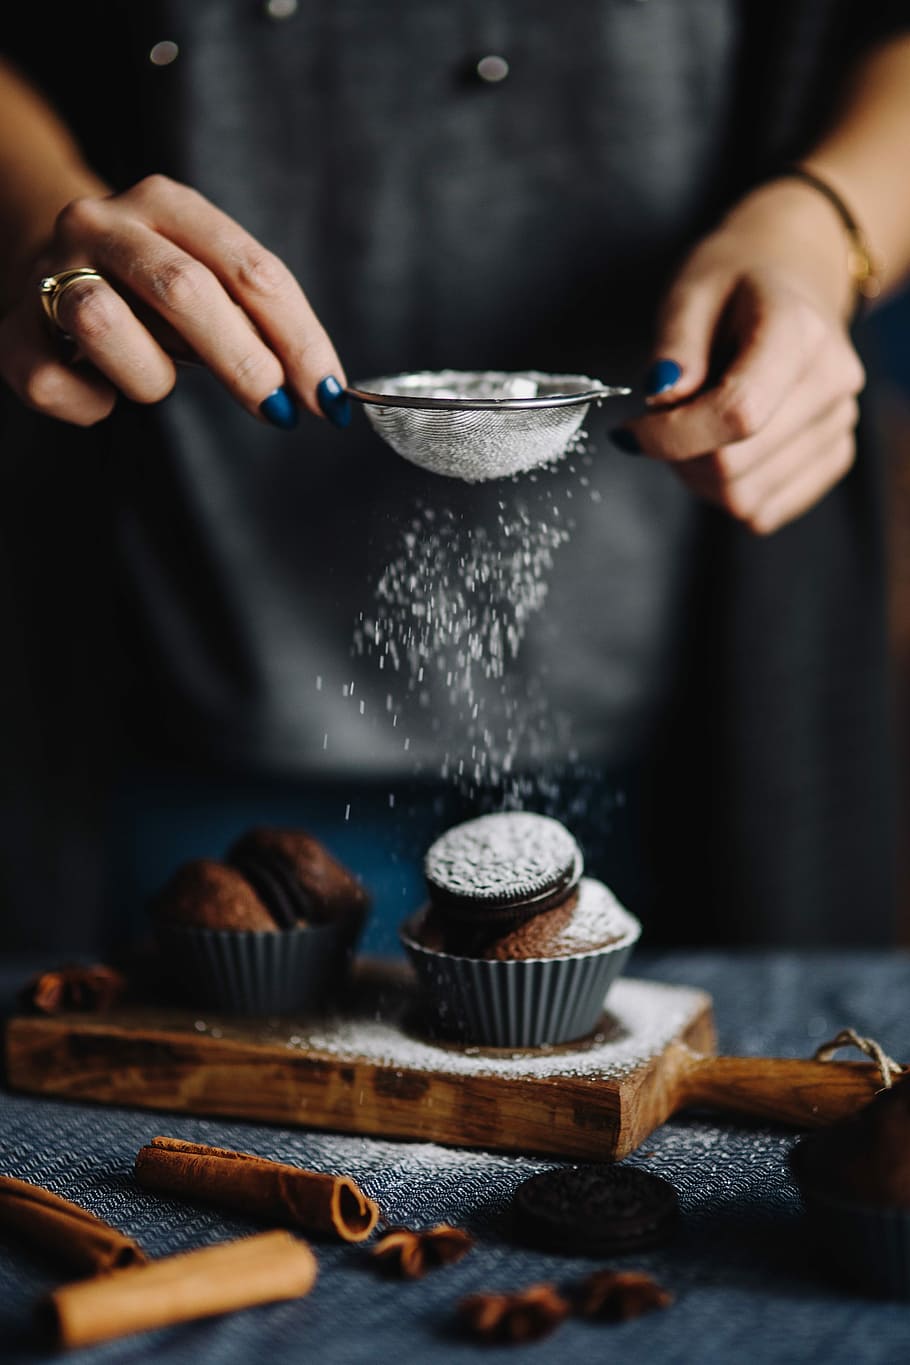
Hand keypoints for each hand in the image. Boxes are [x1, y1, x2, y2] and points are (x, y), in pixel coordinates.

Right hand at [0, 175, 348, 428]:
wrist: (38, 259)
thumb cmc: (145, 286)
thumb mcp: (206, 279)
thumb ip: (256, 319)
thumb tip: (320, 389)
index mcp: (168, 204)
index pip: (253, 271)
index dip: (299, 340)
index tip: (328, 396)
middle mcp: (105, 223)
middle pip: (186, 290)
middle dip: (243, 362)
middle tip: (277, 411)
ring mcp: (51, 269)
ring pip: (105, 325)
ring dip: (149, 376)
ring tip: (153, 378)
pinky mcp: (12, 326)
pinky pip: (57, 383)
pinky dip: (89, 404)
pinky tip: (98, 390)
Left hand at [615, 180, 865, 534]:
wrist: (792, 277)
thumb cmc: (735, 282)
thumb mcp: (691, 292)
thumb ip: (674, 346)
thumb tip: (661, 398)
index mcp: (799, 332)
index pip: (738, 414)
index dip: (672, 437)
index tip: (631, 430)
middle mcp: (833, 382)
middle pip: (736, 467)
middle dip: (678, 458)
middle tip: (660, 424)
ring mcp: (839, 423)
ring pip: (746, 499)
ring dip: (698, 479)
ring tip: (692, 432)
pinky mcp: (834, 455)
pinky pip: (765, 510)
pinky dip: (727, 492)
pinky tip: (720, 450)